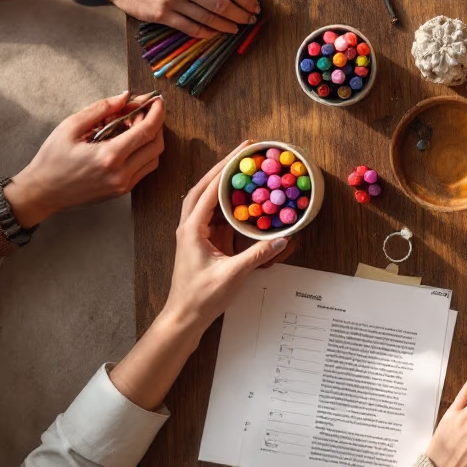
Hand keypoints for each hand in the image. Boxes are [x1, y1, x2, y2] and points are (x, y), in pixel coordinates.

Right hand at [6, 92, 165, 227]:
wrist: (42, 193)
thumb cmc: (52, 160)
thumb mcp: (70, 127)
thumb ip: (100, 109)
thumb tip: (125, 96)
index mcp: (109, 157)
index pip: (146, 131)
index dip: (157, 113)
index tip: (158, 100)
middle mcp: (121, 174)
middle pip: (156, 145)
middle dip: (156, 124)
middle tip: (142, 111)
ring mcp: (123, 185)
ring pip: (154, 158)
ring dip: (151, 138)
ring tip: (133, 125)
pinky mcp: (122, 190)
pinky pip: (145, 168)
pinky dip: (145, 152)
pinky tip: (130, 141)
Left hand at [162, 147, 297, 330]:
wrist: (185, 316)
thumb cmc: (201, 297)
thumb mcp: (232, 275)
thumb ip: (257, 255)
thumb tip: (282, 238)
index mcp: (191, 229)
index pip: (209, 191)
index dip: (225, 169)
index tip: (241, 152)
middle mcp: (190, 226)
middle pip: (204, 187)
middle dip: (222, 166)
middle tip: (243, 150)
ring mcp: (195, 233)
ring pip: (206, 198)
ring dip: (222, 180)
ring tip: (242, 166)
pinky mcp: (202, 241)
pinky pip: (214, 213)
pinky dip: (226, 200)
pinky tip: (241, 196)